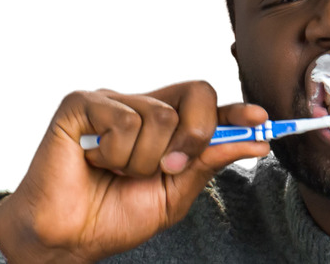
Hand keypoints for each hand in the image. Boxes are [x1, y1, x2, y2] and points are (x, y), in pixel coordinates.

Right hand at [0, 81, 269, 262]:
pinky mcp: (83, 103)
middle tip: (170, 168)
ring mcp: (115, 102)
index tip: (261, 119)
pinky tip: (96, 162)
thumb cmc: (117, 215)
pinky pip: (124, 120)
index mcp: (169, 128)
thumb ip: (210, 162)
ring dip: (145, 160)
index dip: (237, 110)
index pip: (211, 107)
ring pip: (162, 115)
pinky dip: (115, 154)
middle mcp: (145, 107)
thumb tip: (258, 141)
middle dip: (196, 136)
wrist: (68, 238)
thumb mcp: (176, 193)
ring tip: (118, 172)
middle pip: (198, 92)